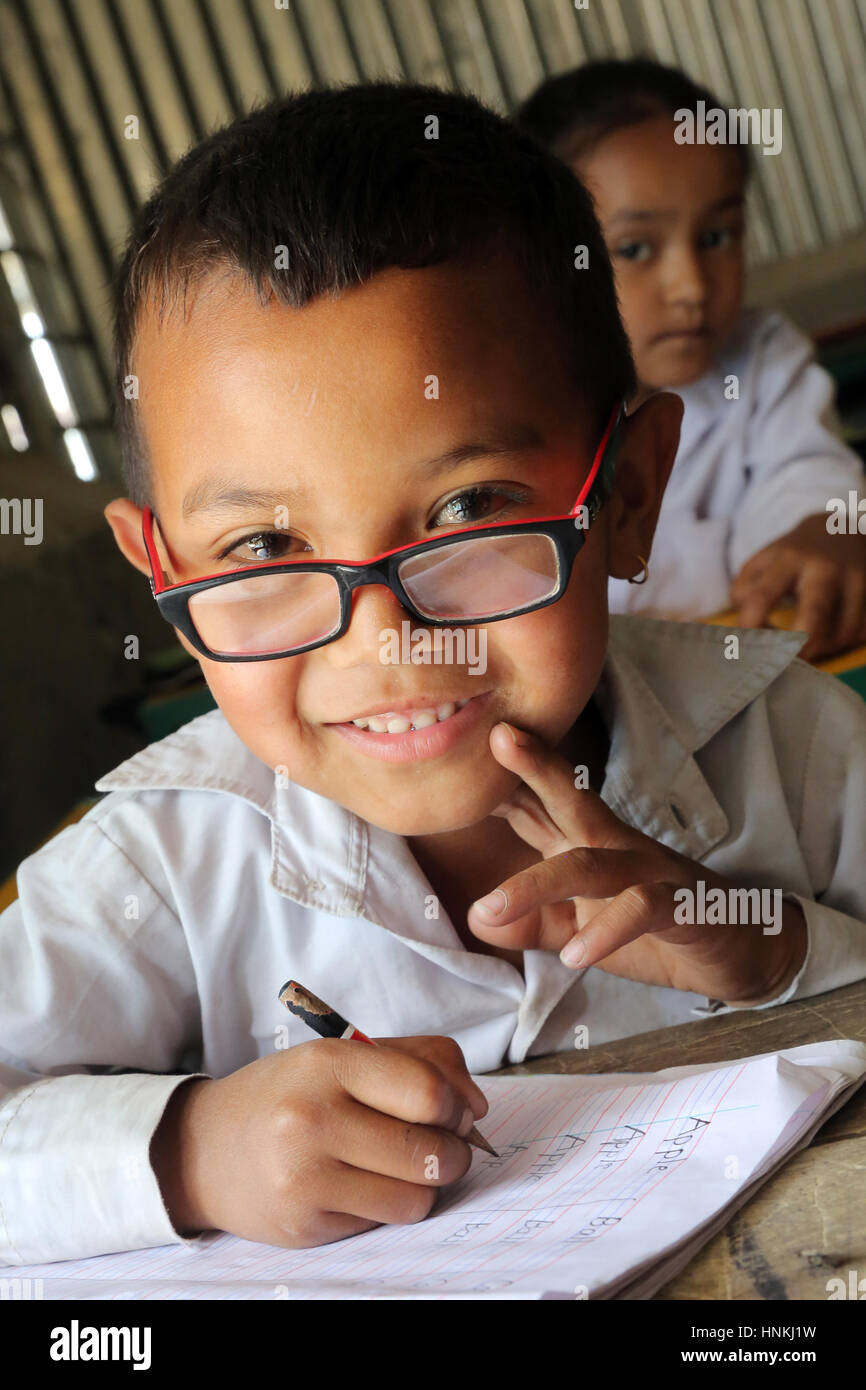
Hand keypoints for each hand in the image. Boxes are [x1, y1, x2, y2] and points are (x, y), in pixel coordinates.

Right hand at [150, 1034, 487, 1247]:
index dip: (457, 1105)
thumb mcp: (345, 1055)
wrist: (205, 1148)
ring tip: (402, 1166)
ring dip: (425, 1185)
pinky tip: (361, 1185)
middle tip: (440, 1144)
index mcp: (329, 1063)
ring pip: (416, 1198)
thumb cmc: (289, 1094)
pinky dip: (387, 1206)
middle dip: (452, 1152)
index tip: (453, 1110)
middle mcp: (312, 1119)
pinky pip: (383, 1223)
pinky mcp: (306, 1226)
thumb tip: (476, 1109)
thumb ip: (421, 1062)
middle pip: (430, 1152)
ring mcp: (306, 1179)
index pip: (428, 1092)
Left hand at [467, 723, 805, 1005]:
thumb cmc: (653, 931)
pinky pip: (641, 909)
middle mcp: (617, 847)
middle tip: (498, 738)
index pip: (540, 806)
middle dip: (536, 768)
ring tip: (493, 906)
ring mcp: (651, 871)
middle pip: (572, 800)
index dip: (501, 782)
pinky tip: (575, 955)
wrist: (739, 951)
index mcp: (589, 846)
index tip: (455, 756)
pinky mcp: (682, 906)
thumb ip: (532, 923)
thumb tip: (477, 917)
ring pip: (591, 864)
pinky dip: (606, 931)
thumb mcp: (580, 930)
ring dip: (539, 883)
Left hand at [730, 513, 865, 659]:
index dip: (751, 625)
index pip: (763, 596)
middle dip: (799, 647)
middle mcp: (825, 569)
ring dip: (823, 649)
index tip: (745, 645)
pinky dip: (843, 642)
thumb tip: (746, 628)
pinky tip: (829, 639)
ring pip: (843, 632)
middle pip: (815, 615)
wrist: (840, 530)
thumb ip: (744, 590)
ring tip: (807, 649)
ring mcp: (855, 581)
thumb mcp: (763, 561)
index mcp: (790, 559)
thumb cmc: (794, 556)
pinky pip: (860, 632)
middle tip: (785, 663)